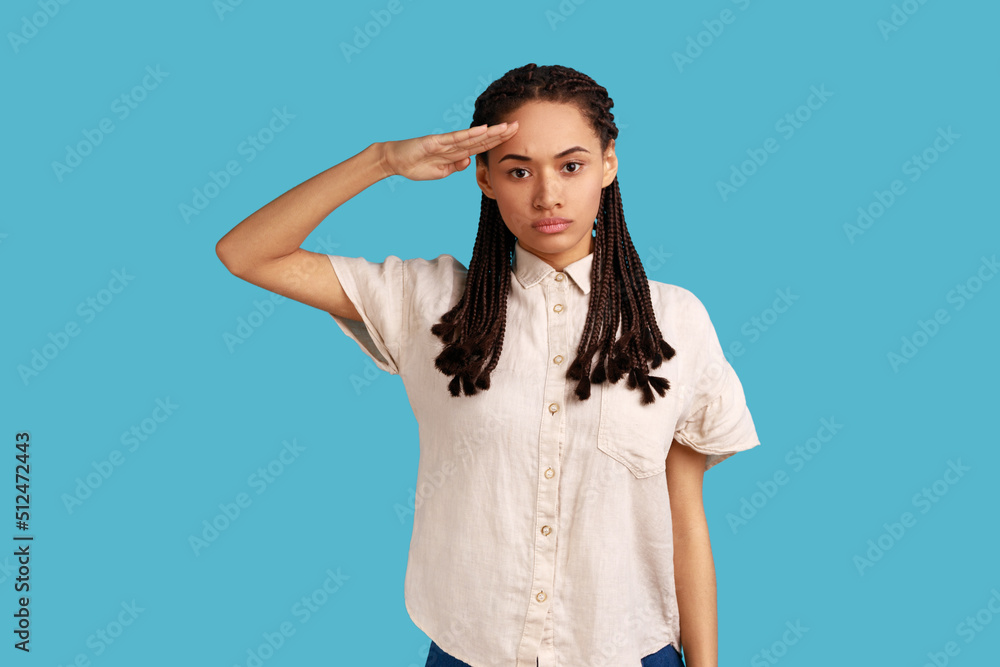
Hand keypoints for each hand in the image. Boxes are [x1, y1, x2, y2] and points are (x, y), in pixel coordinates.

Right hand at [378, 122, 518, 180]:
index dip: (498, 142)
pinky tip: (483, 130)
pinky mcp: (435, 142)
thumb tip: (468, 161)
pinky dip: (469, 135)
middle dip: (501, 134)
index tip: (514, 137)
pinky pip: (455, 139)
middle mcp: (454, 145)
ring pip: (473, 137)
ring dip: (490, 132)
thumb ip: (454, 166)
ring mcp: (445, 142)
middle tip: (519, 126)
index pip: (482, 146)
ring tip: (507, 127)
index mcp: (456, 153)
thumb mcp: (440, 172)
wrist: (395, 161)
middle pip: (482, 139)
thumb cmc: (416, 165)